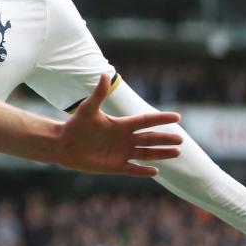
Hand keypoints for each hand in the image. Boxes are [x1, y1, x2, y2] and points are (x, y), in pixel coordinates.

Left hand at [55, 75, 181, 176]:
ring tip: (177, 152)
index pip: (146, 121)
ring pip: (146, 154)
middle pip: (150, 138)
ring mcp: (121, 153)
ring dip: (161, 154)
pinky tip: (156, 171)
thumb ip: (99, 93)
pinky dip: (143, 171)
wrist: (63, 144)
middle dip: (165, 139)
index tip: (177, 117)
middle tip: (181, 139)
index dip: (161, 119)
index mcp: (121, 125)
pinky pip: (133, 169)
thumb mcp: (88, 109)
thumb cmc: (76, 125)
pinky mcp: (115, 166)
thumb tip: (104, 74)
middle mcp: (125, 139)